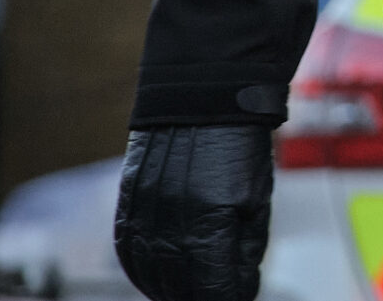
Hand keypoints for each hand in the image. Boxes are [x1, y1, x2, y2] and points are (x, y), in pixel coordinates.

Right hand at [114, 126, 273, 300]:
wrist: (199, 101)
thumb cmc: (237, 147)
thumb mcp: (256, 200)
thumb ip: (246, 249)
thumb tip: (239, 288)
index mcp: (208, 229)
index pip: (217, 291)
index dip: (232, 296)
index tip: (241, 293)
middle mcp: (169, 231)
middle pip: (182, 291)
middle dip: (204, 295)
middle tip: (221, 290)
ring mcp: (143, 222)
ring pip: (152, 278)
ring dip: (172, 290)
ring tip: (193, 288)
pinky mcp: (126, 210)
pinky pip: (129, 256)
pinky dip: (145, 272)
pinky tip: (161, 276)